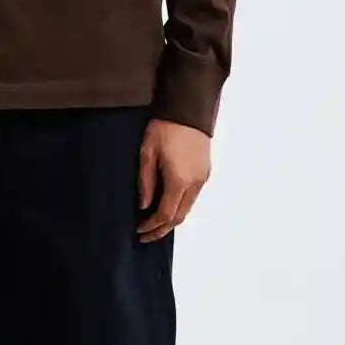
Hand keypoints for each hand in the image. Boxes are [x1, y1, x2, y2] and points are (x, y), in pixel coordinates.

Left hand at [136, 118, 210, 241]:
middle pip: (180, 216)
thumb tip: (144, 205)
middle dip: (162, 229)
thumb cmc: (165, 127)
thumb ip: (146, 182)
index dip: (152, 225)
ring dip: (172, 219)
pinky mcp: (205, 172)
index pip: (166, 214)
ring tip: (155, 223)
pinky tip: (168, 204)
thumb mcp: (147, 154)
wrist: (188, 109)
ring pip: (188, 208)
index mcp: (179, 180)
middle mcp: (195, 183)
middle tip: (146, 234)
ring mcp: (203, 178)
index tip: (139, 229)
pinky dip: (180, 206)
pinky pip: (192, 197)